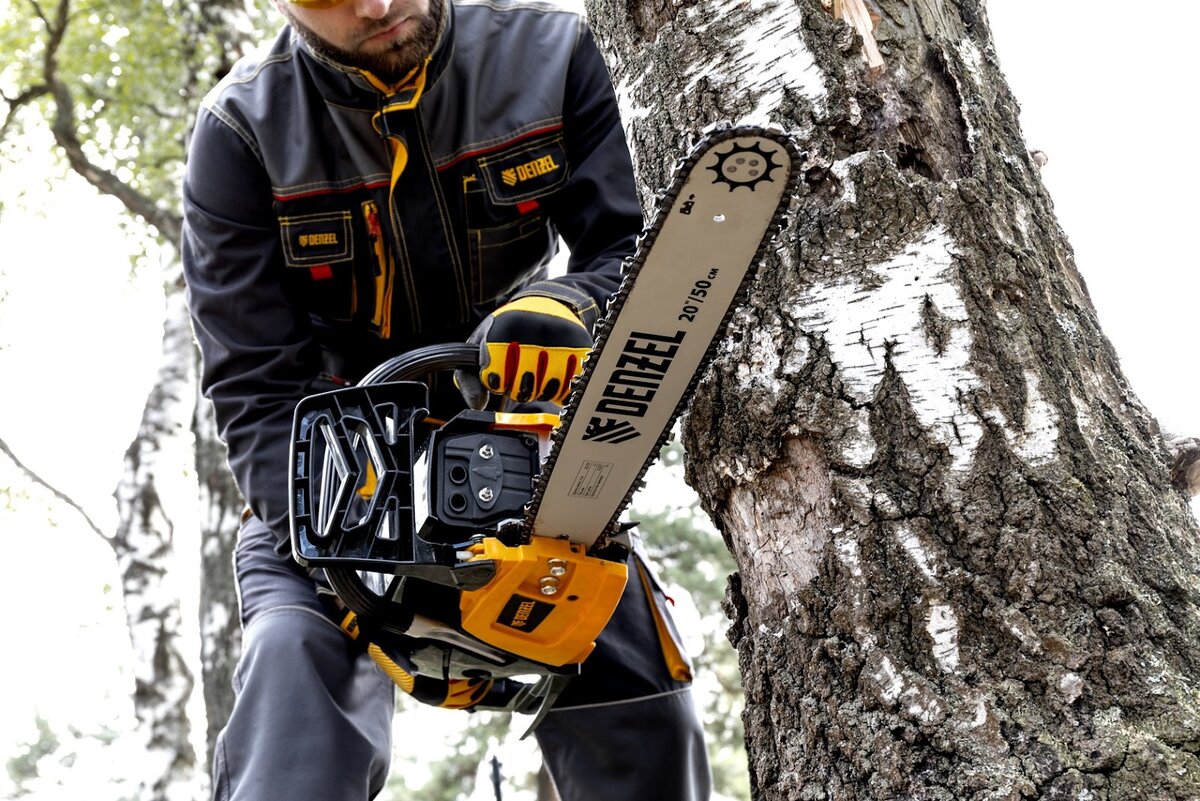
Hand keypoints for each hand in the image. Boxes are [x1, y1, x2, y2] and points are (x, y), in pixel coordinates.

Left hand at [456, 296, 591, 408]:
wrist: (546, 304)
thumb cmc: (509, 329)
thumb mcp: (482, 343)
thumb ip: (469, 376)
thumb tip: (477, 404)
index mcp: (505, 329)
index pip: (495, 380)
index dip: (497, 381)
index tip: (500, 370)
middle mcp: (533, 332)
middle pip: (522, 388)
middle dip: (518, 388)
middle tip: (520, 373)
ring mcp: (559, 340)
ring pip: (546, 390)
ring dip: (540, 390)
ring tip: (536, 374)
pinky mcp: (579, 348)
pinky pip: (568, 386)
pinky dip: (560, 389)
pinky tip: (553, 377)